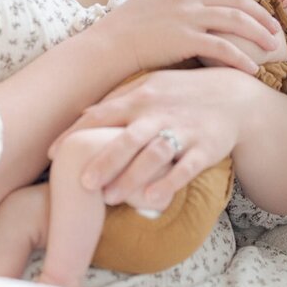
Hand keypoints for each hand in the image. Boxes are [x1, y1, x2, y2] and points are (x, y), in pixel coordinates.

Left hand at [48, 68, 243, 210]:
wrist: (234, 96)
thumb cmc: (182, 93)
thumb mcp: (151, 86)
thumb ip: (118, 100)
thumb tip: (81, 113)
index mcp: (141, 96)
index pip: (102, 115)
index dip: (76, 134)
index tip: (52, 154)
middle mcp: (160, 112)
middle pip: (128, 137)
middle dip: (105, 160)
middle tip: (82, 183)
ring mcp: (184, 129)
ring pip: (155, 154)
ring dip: (132, 177)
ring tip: (111, 199)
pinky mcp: (206, 147)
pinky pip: (187, 167)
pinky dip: (169, 182)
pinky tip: (152, 200)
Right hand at [98, 0, 286, 76]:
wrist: (105, 48)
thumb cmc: (124, 32)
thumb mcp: (151, 3)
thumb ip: (175, 2)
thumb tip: (197, 10)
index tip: (256, 10)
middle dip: (259, 13)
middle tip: (275, 28)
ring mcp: (185, 14)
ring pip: (235, 19)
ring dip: (258, 32)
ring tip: (272, 46)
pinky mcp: (184, 38)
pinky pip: (223, 47)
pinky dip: (241, 58)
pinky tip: (252, 69)